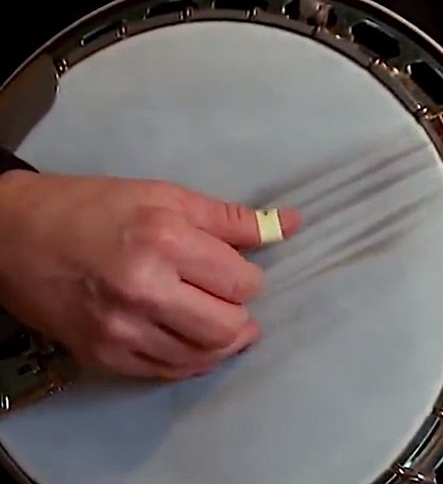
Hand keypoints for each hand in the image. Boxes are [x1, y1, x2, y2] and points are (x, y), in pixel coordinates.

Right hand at [0, 170, 298, 380]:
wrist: (14, 235)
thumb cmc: (93, 207)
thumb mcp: (166, 196)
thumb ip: (232, 218)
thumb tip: (290, 223)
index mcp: (165, 241)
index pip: (242, 283)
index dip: (248, 278)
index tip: (236, 271)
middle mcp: (144, 289)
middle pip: (227, 327)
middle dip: (241, 316)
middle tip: (232, 302)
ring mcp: (121, 328)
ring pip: (201, 355)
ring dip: (221, 342)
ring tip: (219, 322)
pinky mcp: (102, 354)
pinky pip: (166, 371)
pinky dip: (190, 359)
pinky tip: (191, 340)